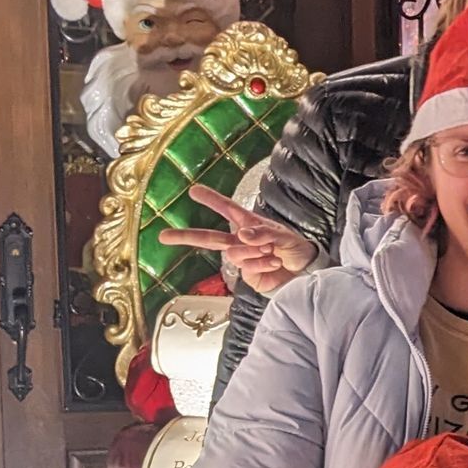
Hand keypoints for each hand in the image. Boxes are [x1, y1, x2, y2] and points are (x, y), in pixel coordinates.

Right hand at [158, 185, 316, 297]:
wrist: (305, 273)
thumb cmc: (294, 248)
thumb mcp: (284, 236)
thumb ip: (263, 233)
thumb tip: (242, 234)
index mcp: (248, 224)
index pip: (227, 209)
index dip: (211, 199)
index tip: (193, 190)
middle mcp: (240, 241)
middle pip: (209, 238)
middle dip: (185, 236)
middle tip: (163, 235)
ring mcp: (242, 260)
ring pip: (234, 253)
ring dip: (253, 251)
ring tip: (271, 252)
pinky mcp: (247, 277)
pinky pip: (247, 268)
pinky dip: (261, 264)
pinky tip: (274, 262)